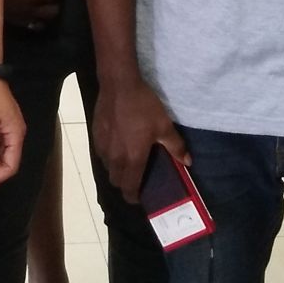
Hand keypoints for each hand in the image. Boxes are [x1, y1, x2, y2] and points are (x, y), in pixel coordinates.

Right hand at [94, 76, 187, 204]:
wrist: (119, 85)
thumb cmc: (143, 106)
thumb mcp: (164, 126)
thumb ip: (176, 147)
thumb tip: (187, 162)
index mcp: (132, 159)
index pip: (129, 188)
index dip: (133, 197)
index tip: (139, 198)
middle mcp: (115, 157)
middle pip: (116, 181)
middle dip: (125, 184)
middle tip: (136, 178)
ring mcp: (103, 146)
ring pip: (107, 168)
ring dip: (116, 170)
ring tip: (127, 161)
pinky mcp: (95, 135)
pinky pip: (102, 153)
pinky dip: (109, 156)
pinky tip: (117, 144)